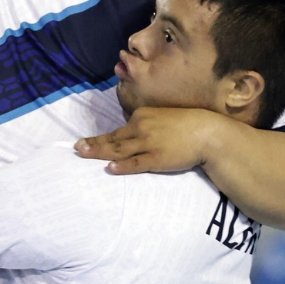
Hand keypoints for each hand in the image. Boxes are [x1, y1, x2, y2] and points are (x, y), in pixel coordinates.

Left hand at [75, 107, 215, 174]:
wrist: (208, 132)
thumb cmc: (186, 124)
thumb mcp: (161, 117)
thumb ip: (145, 123)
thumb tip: (131, 132)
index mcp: (140, 116)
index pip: (118, 130)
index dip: (102, 138)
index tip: (86, 141)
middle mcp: (141, 128)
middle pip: (113, 139)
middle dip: (93, 143)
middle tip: (76, 147)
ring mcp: (148, 143)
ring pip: (119, 150)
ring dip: (99, 152)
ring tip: (83, 154)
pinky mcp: (157, 158)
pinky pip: (136, 163)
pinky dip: (122, 166)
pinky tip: (110, 168)